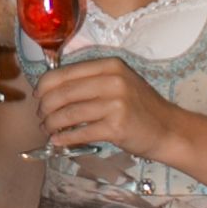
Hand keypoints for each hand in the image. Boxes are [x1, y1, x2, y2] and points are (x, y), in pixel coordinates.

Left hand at [32, 57, 173, 163]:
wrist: (168, 128)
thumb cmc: (139, 107)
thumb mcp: (118, 83)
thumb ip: (89, 82)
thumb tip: (50, 91)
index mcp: (109, 66)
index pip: (64, 73)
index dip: (44, 86)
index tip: (38, 97)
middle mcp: (112, 81)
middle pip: (63, 93)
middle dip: (45, 108)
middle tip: (41, 117)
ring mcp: (115, 103)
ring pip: (69, 113)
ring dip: (52, 124)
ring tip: (47, 130)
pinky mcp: (116, 126)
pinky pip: (81, 132)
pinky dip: (65, 138)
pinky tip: (58, 141)